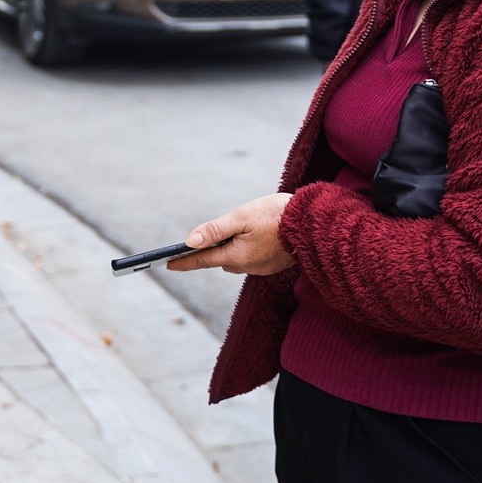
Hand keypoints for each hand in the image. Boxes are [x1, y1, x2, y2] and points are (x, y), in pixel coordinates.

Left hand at [163, 194, 296, 276]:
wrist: (314, 223)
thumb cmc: (276, 215)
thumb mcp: (241, 217)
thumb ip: (215, 230)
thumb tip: (190, 241)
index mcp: (237, 256)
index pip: (202, 261)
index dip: (184, 261)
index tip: (168, 264)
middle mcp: (247, 267)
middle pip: (220, 259)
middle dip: (213, 249)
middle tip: (210, 234)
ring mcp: (261, 267)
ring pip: (236, 259)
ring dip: (231, 247)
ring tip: (240, 228)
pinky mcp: (273, 264)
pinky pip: (251, 258)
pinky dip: (246, 248)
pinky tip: (256, 234)